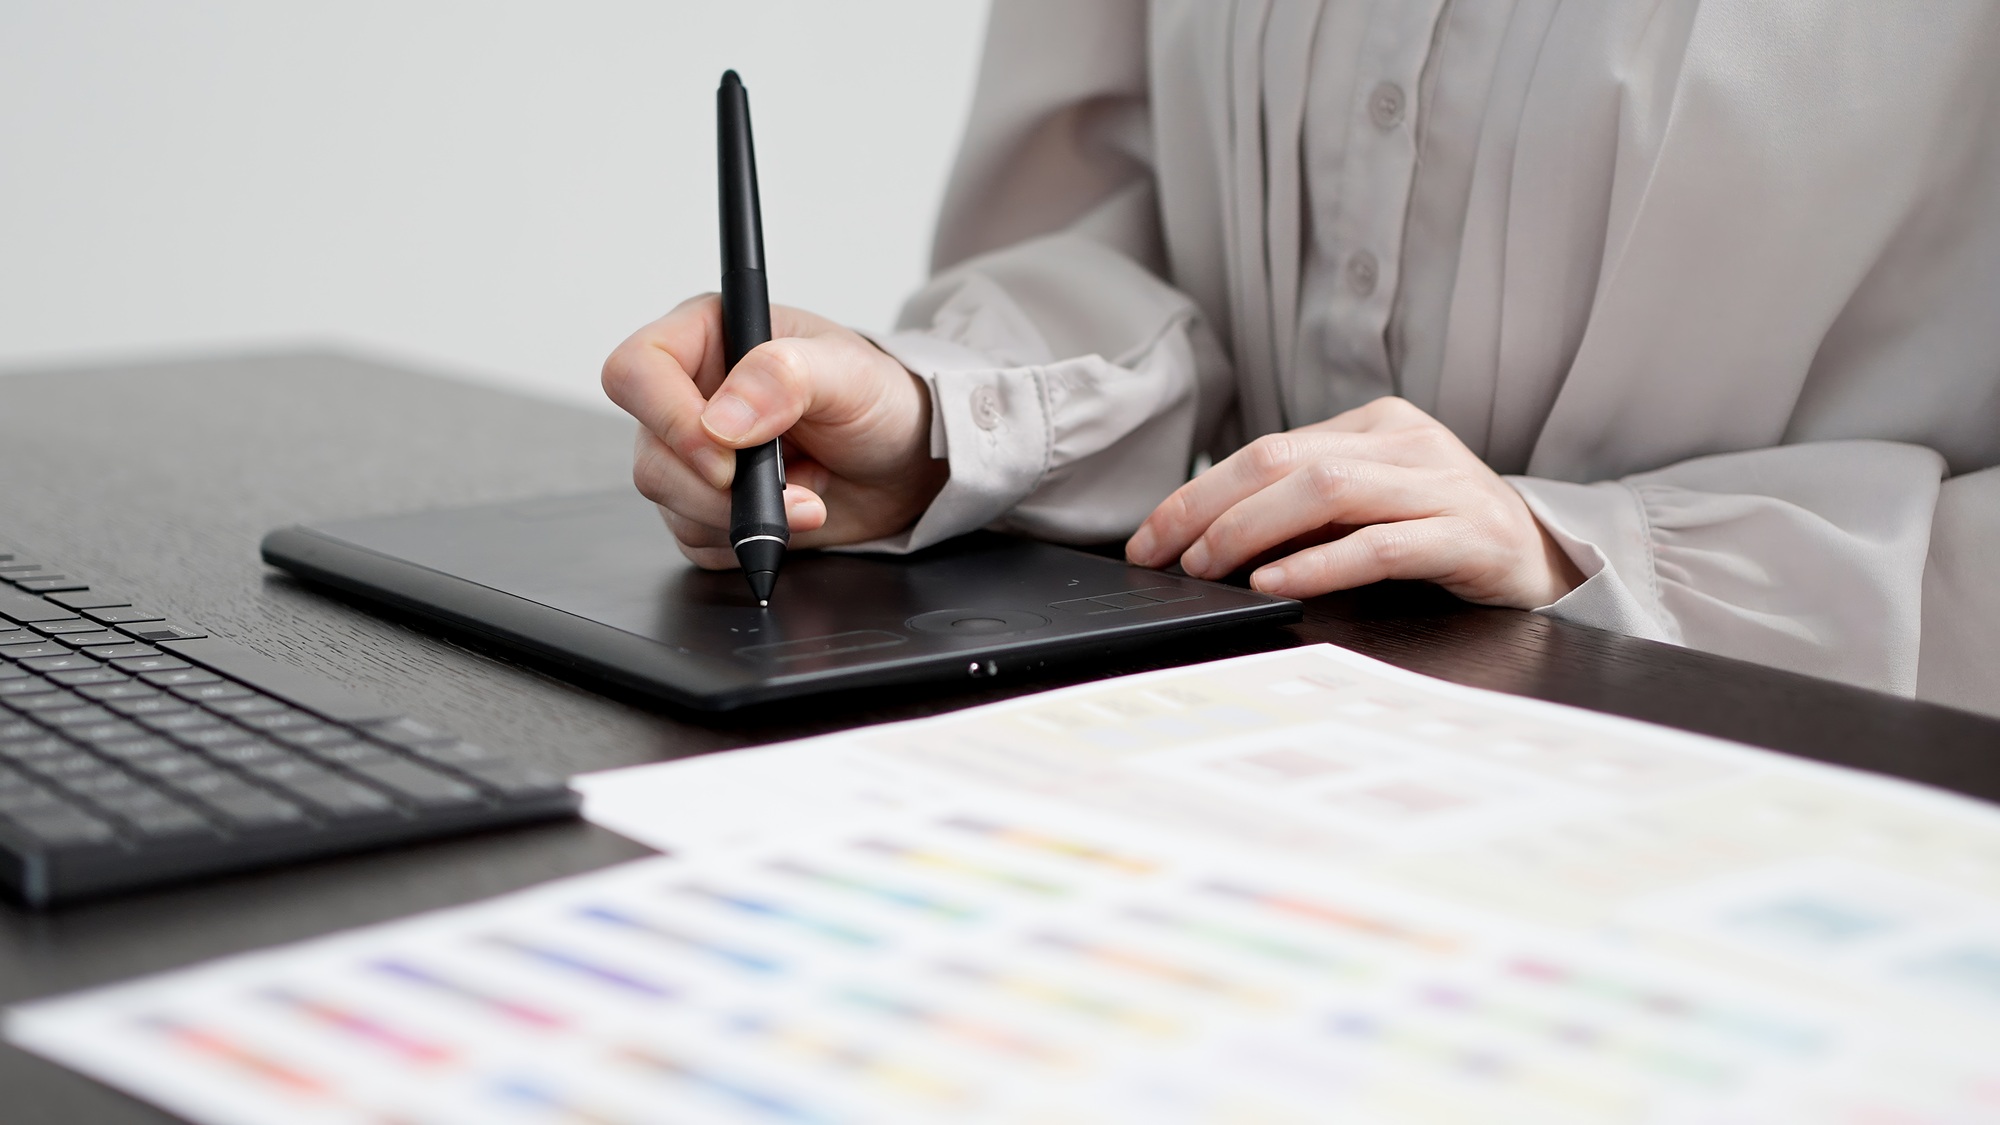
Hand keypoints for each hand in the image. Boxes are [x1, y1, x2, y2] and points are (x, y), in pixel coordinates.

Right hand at [602, 296, 946, 567]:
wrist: (907, 461)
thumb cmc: (878, 398)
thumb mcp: (847, 372)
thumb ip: (784, 377)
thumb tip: (720, 422)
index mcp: (707, 337)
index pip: (636, 371)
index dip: (668, 418)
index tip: (726, 454)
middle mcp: (688, 395)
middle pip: (650, 454)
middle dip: (719, 489)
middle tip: (791, 488)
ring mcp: (692, 456)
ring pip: (669, 504)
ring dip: (742, 517)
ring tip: (808, 495)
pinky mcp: (707, 508)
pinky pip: (696, 541)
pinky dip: (748, 540)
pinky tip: (793, 515)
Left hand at [1125, 396, 1583, 607]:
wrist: (1544, 562)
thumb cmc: (1441, 536)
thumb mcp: (1370, 506)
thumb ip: (1305, 508)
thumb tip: (1207, 536)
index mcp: (1375, 425)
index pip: (1266, 448)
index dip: (1198, 493)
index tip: (1149, 538)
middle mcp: (1406, 443)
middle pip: (1284, 462)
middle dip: (1209, 510)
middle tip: (1165, 556)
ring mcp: (1440, 486)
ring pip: (1326, 492)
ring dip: (1252, 533)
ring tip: (1208, 569)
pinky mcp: (1467, 535)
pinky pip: (1380, 545)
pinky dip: (1320, 565)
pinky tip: (1276, 583)